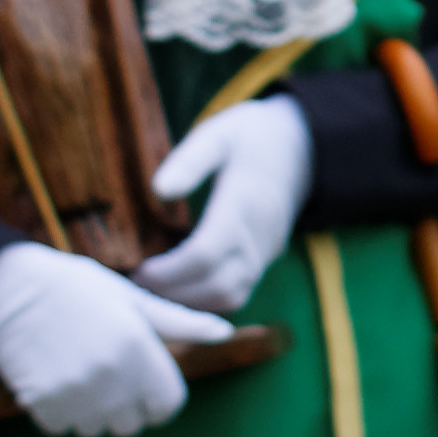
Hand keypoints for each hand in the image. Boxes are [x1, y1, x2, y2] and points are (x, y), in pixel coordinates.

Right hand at [0, 246, 239, 436]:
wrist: (7, 289)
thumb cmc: (76, 290)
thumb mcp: (133, 299)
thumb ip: (180, 322)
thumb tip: (225, 332)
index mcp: (139, 349)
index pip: (167, 405)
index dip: (157, 397)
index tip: (141, 382)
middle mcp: (112, 376)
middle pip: (132, 424)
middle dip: (123, 406)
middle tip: (102, 370)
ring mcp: (76, 392)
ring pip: (95, 429)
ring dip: (89, 411)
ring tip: (75, 370)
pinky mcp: (43, 402)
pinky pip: (61, 427)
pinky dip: (57, 412)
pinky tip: (51, 377)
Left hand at [137, 96, 317, 314]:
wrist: (303, 148)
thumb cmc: (251, 136)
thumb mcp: (218, 133)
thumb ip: (189, 160)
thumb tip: (158, 191)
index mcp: (244, 203)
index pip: (206, 253)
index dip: (169, 271)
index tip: (137, 270)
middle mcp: (259, 236)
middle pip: (217, 285)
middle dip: (173, 293)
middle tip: (135, 286)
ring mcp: (266, 252)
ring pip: (229, 297)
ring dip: (190, 303)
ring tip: (153, 291)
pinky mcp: (265, 260)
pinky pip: (238, 295)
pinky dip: (206, 302)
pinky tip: (178, 290)